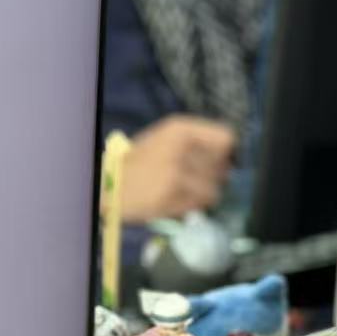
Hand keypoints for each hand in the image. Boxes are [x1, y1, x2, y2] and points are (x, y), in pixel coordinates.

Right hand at [116, 115, 236, 222]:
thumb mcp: (164, 140)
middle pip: (222, 166)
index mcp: (180, 128)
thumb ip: (195, 144)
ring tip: (187, 195)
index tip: (217, 164)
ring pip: (214, 188)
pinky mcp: (171, 195)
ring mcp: (176, 171)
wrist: (109, 185)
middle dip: (214, 178)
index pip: (226, 138)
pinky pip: (199, 204)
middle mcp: (181, 147)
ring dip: (204, 195)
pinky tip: (178, 203)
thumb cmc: (136, 164)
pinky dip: (193, 207)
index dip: (225, 155)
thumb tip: (227, 160)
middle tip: (198, 184)